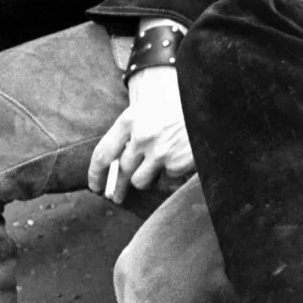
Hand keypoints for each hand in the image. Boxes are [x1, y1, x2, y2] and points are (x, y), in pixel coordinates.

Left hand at [88, 67, 192, 202]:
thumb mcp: (147, 113)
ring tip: (158, 168)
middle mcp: (142, 136)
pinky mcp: (177, 164)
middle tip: (116, 196)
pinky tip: (178, 160)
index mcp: (130, 120)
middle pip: (122, 171)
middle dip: (118, 186)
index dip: (96, 174)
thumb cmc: (175, 108)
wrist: (207, 106)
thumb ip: (130, 134)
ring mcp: (160, 152)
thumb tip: (115, 165)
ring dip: (146, 179)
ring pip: (139, 181)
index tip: (95, 186)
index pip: (103, 154)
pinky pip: (165, 180)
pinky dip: (170, 175)